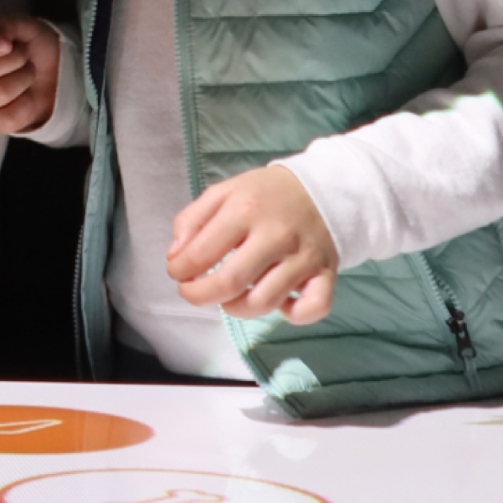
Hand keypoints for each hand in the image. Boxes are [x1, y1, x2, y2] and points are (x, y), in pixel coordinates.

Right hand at [0, 16, 60, 133]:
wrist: (56, 72)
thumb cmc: (33, 46)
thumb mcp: (26, 26)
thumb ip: (8, 25)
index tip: (7, 43)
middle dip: (15, 59)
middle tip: (25, 55)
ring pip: (0, 92)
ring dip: (24, 78)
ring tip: (28, 73)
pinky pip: (9, 117)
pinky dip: (27, 104)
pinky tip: (28, 96)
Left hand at [167, 165, 337, 323]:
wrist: (323, 188)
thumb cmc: (266, 194)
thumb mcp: (223, 192)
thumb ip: (191, 220)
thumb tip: (175, 257)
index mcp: (245, 210)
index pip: (201, 254)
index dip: (180, 271)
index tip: (177, 273)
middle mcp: (276, 235)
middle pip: (230, 284)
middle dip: (200, 296)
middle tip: (193, 291)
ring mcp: (304, 257)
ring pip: (264, 303)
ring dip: (237, 308)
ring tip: (230, 295)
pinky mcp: (327, 273)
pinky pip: (313, 308)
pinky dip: (293, 314)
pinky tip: (279, 302)